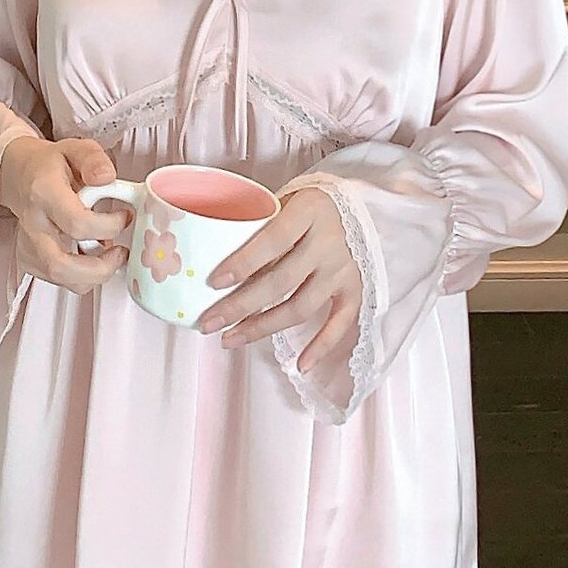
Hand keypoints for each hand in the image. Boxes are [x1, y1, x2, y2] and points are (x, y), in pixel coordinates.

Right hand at [0, 135, 133, 295]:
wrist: (23, 176)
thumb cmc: (51, 166)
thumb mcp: (75, 149)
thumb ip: (93, 159)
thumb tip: (106, 177)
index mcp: (43, 193)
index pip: (77, 223)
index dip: (109, 225)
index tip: (124, 216)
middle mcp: (33, 224)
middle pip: (60, 265)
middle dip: (99, 269)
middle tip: (120, 253)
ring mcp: (28, 245)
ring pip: (60, 279)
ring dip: (93, 275)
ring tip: (110, 254)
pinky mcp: (30, 260)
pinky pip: (59, 281)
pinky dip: (82, 276)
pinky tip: (91, 257)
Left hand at [193, 186, 361, 377]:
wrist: (358, 207)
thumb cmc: (307, 207)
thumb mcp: (284, 202)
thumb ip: (258, 227)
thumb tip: (211, 261)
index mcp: (309, 211)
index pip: (272, 240)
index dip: (243, 263)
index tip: (214, 282)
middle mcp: (329, 241)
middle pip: (281, 281)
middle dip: (240, 306)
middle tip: (209, 323)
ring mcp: (343, 269)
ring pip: (302, 307)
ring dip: (263, 328)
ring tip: (230, 339)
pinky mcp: (354, 289)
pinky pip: (340, 323)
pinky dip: (322, 346)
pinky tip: (300, 366)